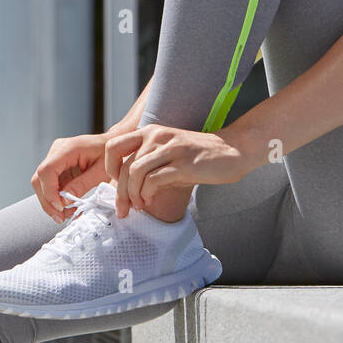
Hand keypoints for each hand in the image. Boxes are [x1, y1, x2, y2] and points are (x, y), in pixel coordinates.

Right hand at [31, 133, 112, 221]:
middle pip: (39, 179)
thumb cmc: (110, 157)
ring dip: (50, 202)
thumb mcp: (101, 172)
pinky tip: (67, 207)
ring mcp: (54, 158)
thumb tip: (64, 201)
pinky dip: (55, 198)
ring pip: (41, 184)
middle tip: (60, 217)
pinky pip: (49, 185)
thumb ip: (82, 185)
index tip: (60, 207)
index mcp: (68, 148)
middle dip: (47, 201)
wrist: (113, 147)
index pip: (47, 170)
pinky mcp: (57, 167)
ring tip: (66, 214)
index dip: (49, 191)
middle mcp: (57, 151)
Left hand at [104, 125, 251, 217]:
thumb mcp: (168, 156)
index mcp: (151, 133)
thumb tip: (126, 189)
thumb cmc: (199, 158)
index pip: (114, 146)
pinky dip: (148, 194)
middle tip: (123, 210)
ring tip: (140, 206)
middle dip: (119, 193)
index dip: (109, 169)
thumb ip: (148, 166)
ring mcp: (171, 149)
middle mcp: (158, 136)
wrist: (233, 151)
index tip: (116, 186)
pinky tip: (151, 200)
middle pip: (124, 165)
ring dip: (133, 195)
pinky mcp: (184, 163)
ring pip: (135, 172)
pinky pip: (154, 179)